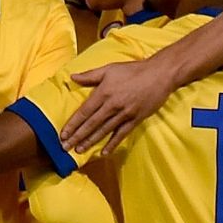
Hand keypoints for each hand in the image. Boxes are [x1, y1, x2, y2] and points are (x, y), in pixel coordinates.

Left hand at [60, 57, 177, 154]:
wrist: (160, 74)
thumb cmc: (133, 70)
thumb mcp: (109, 69)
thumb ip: (90, 75)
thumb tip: (72, 77)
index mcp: (104, 92)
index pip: (84, 112)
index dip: (73, 124)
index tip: (63, 134)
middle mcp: (112, 105)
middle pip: (91, 124)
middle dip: (77, 137)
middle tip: (65, 147)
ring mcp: (124, 114)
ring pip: (104, 131)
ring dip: (90, 142)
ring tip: (79, 150)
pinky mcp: (135, 119)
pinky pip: (121, 134)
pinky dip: (112, 144)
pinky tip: (104, 153)